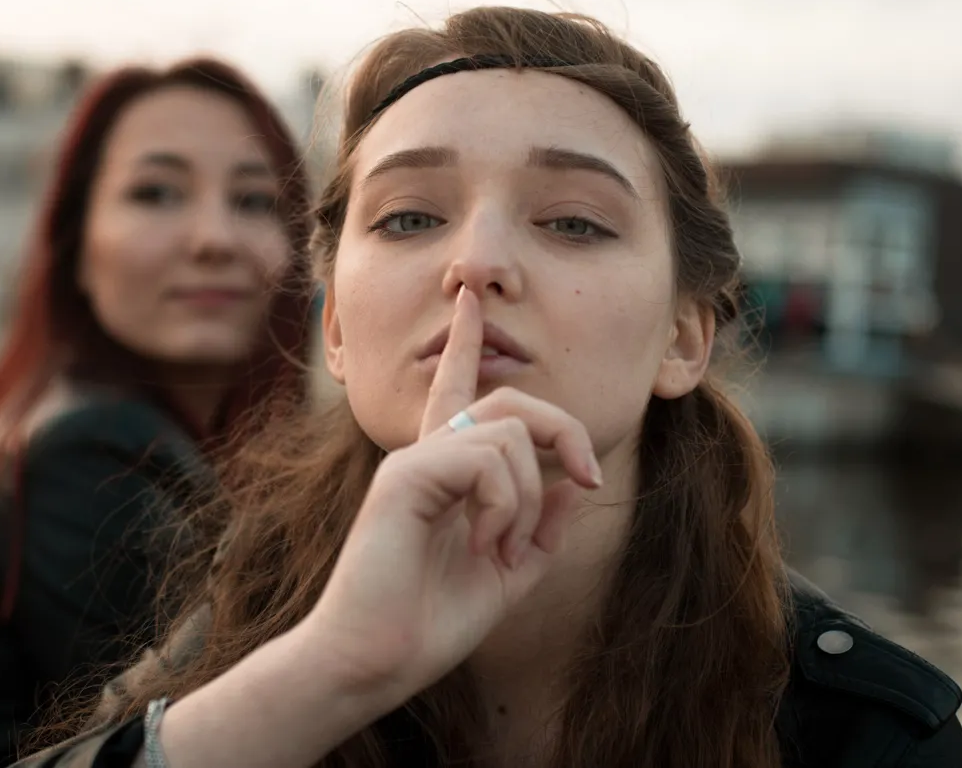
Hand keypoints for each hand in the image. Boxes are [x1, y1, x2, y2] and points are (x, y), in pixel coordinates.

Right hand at [302, 287, 601, 707]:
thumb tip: (573, 481)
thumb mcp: (507, 575)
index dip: (465, 345)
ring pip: (508, 432)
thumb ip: (541, 529)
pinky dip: (505, 506)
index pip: (457, 392)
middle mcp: (426, 455)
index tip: (470, 301)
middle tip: (587, 477)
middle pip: (510, 402)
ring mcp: (413, 460)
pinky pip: (487, 460)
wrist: (374, 661)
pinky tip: (483, 544)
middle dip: (564, 427)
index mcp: (444, 473)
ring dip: (528, 498)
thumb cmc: (428, 624)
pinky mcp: (406, 474)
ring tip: (500, 549)